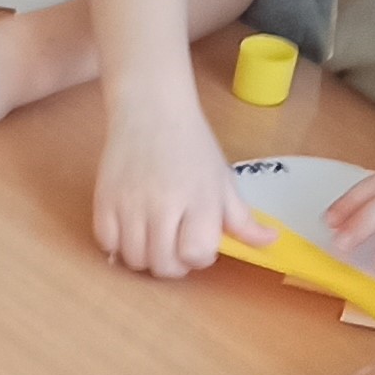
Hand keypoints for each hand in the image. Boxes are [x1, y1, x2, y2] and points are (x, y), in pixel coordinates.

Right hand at [91, 106, 257, 275]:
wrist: (151, 109)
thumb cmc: (191, 145)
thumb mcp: (222, 180)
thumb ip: (242, 218)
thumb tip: (270, 243)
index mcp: (201, 200)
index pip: (196, 255)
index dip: (199, 257)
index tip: (197, 242)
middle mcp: (164, 204)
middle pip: (163, 265)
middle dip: (172, 265)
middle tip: (174, 247)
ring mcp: (130, 202)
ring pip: (134, 259)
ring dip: (145, 257)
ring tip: (152, 238)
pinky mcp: (104, 198)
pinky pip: (106, 242)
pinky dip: (117, 244)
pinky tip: (129, 229)